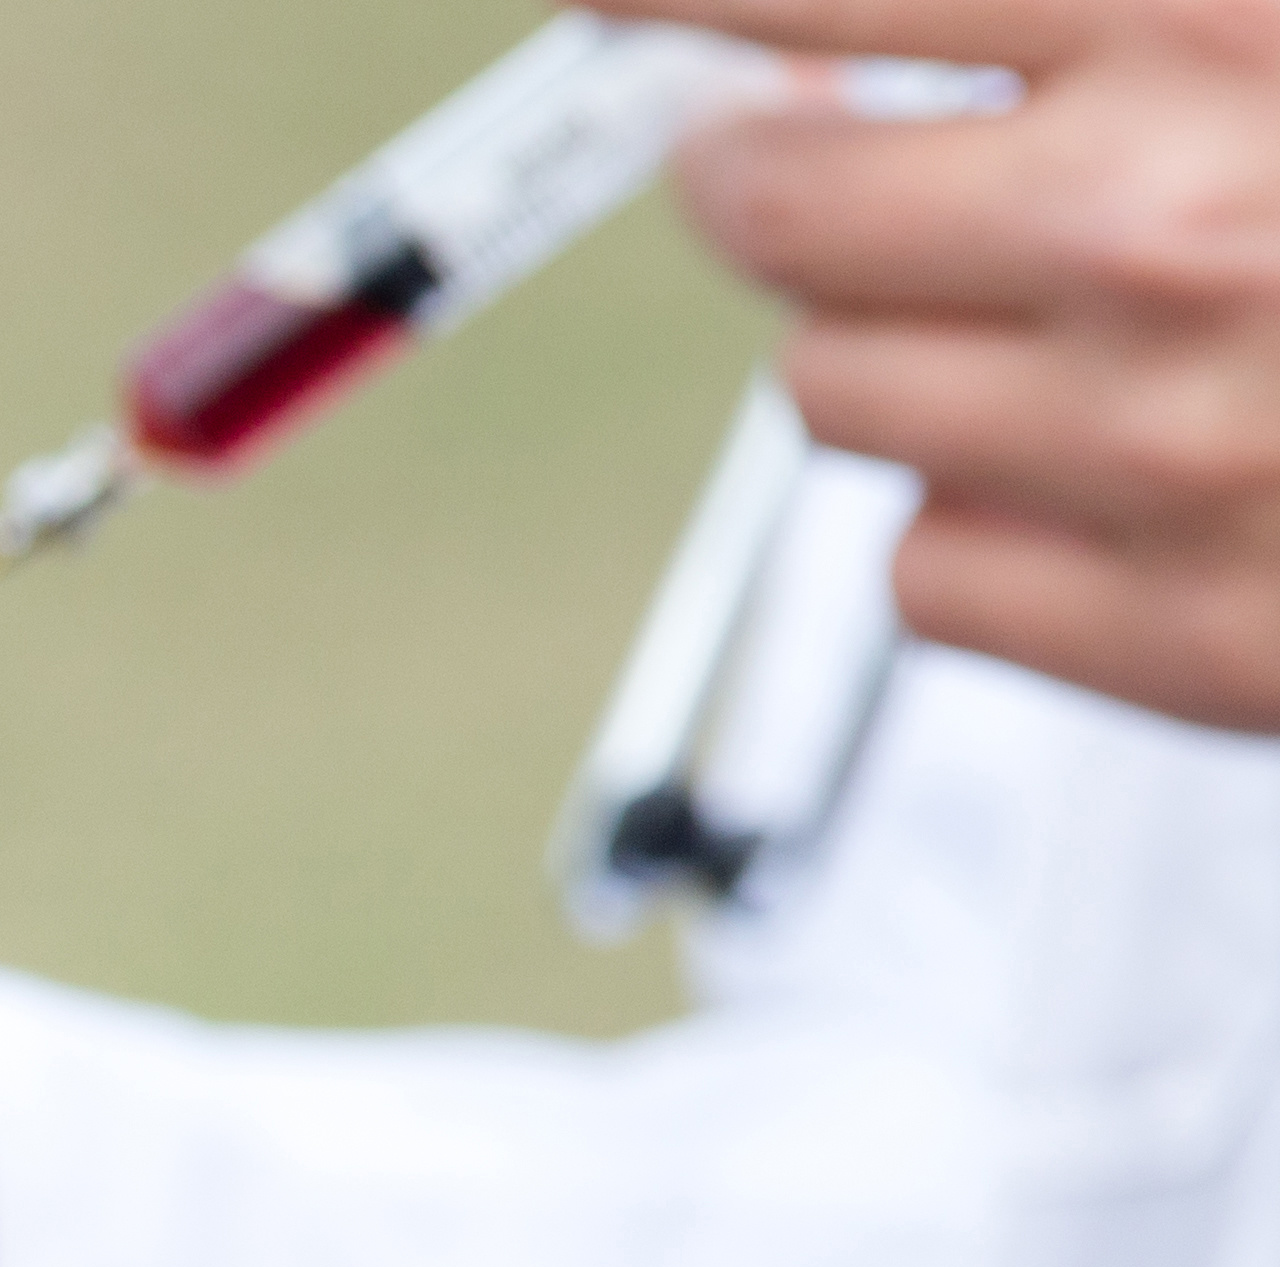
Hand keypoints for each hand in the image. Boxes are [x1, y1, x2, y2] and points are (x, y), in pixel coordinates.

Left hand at [662, 0, 1279, 732]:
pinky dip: (984, 522)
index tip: (620, 7)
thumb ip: (1097, 23)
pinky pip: (929, 569)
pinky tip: (1111, 469)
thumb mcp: (1279, 37)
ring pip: (832, 395)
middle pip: (771, 211)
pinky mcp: (1175, 634)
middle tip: (788, 151)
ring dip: (898, 354)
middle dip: (767, 176)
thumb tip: (822, 48)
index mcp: (1223, 32)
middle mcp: (1162, 236)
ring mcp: (1159, 445)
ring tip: (1049, 318)